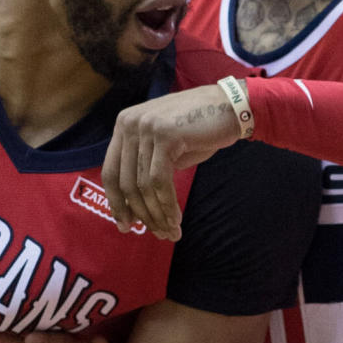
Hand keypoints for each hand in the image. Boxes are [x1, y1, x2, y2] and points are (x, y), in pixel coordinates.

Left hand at [103, 84, 240, 239]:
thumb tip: (133, 209)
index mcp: (123, 125)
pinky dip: (167, 205)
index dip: (116, 202)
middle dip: (139, 213)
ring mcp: (145, 127)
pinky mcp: (164, 135)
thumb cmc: (200, 130)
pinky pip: (159, 181)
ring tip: (170, 232)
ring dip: (157, 214)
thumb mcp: (165, 148)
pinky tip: (176, 220)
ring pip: (143, 185)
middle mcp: (129, 123)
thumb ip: (146, 168)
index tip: (125, 225)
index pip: (111, 171)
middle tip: (155, 234)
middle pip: (125, 181)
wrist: (232, 107)